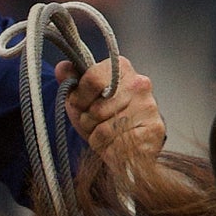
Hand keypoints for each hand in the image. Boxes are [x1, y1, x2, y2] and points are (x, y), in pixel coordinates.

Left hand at [56, 55, 165, 170]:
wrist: (128, 147)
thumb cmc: (104, 119)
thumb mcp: (82, 99)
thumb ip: (72, 83)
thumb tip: (61, 68)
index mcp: (121, 68)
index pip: (92, 78)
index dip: (80, 96)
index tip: (82, 104)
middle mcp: (139, 84)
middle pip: (97, 107)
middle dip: (88, 120)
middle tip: (96, 122)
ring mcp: (148, 106)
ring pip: (105, 128)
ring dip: (97, 135)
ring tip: (106, 133)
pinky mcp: (154, 128)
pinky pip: (116, 142)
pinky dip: (108, 147)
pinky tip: (115, 143)